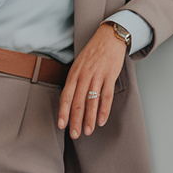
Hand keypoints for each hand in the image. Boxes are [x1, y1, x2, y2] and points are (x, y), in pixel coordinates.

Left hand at [58, 23, 127, 138]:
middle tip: (75, 134)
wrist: (109, 37)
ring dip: (89, 119)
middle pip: (78, 102)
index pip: (66, 96)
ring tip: (88, 131)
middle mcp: (84, 76)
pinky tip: (101, 121)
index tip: (61, 125)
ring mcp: (97, 76)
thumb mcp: (78, 65)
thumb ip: (74, 81)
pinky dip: (104, 110)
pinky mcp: (110, 75)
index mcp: (74, 74)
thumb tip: (69, 101)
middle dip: (75, 121)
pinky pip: (106, 96)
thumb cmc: (92, 53)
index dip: (63, 112)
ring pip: (91, 102)